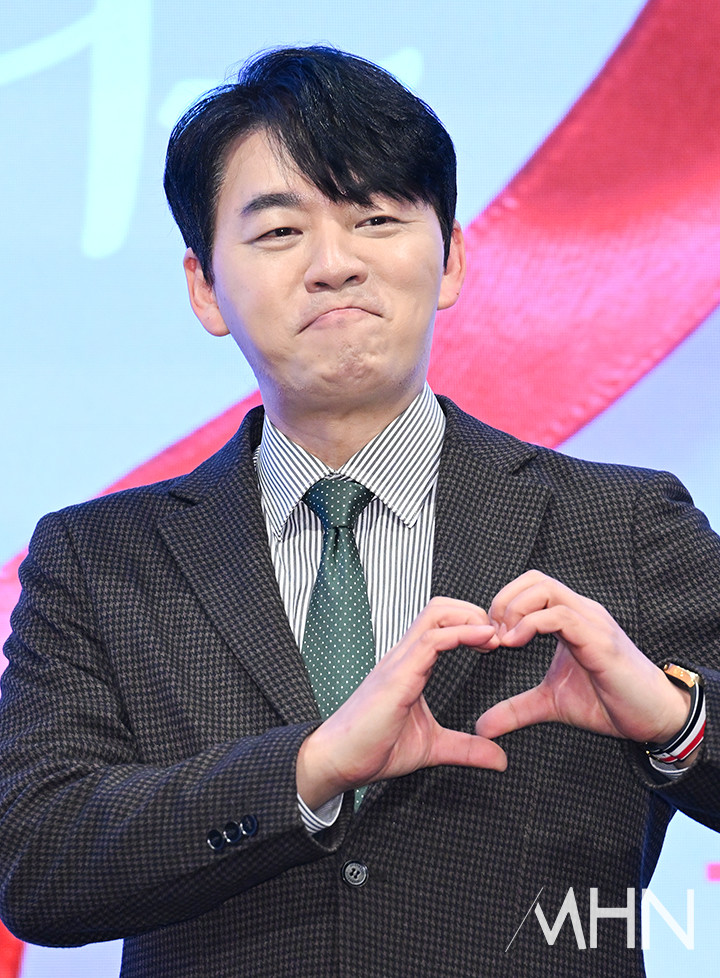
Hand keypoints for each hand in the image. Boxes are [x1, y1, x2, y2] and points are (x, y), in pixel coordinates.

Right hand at [296, 596, 506, 808]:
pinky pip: (431, 640)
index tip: (497, 643)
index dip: (472, 624)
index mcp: (411, 666)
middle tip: (500, 637)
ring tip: (495, 636)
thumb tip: (500, 759)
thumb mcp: (433, 748)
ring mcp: (400, 662)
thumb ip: (466, 748)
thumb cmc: (374, 749)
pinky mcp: (397, 676)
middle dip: (474, 612)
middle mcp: (404, 656)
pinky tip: (484, 642)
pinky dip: (462, 634)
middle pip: (440, 607)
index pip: (441, 623)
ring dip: (471, 618)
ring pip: (436, 614)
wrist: (338, 762)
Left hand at [474, 570, 689, 746]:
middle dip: (503, 601)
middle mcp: (581, 611)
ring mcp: (591, 622)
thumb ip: (516, 709)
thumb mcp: (550, 704)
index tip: (488, 637)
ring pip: (545, 588)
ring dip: (514, 610)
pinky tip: (516, 643)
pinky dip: (531, 624)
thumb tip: (483, 727)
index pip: (530, 585)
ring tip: (502, 640)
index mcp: (569, 618)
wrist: (653, 717)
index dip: (502, 603)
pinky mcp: (599, 640)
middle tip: (491, 635)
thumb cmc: (608, 702)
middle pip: (534, 578)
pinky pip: (560, 615)